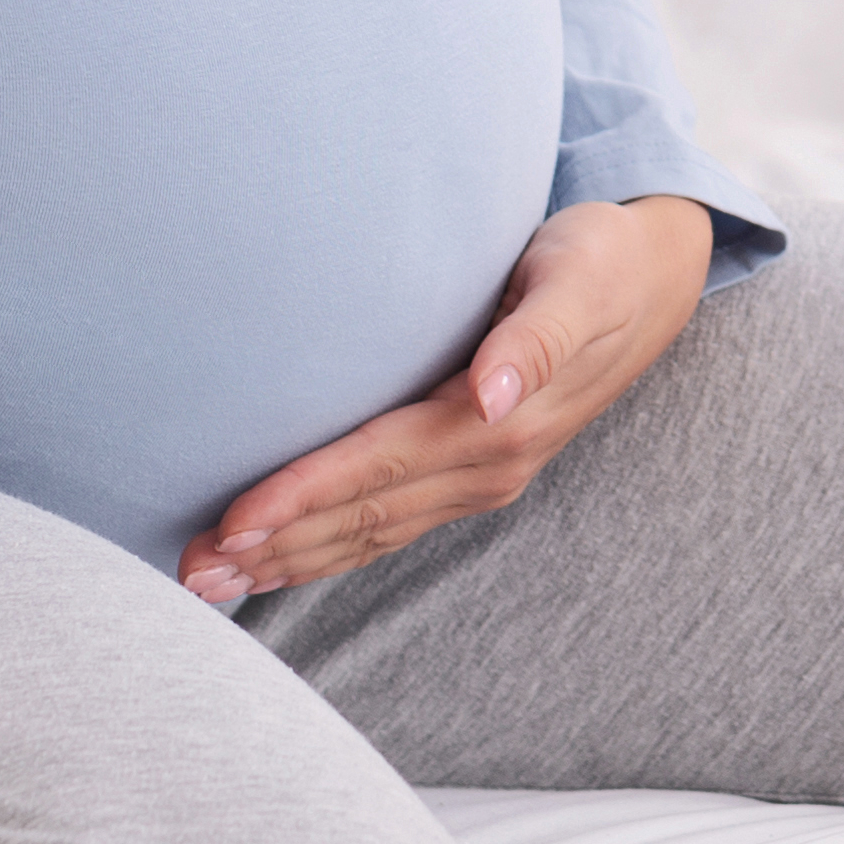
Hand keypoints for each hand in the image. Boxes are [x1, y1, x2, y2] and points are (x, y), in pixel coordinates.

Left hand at [180, 195, 715, 605]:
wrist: (654, 281)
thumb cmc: (601, 261)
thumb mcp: (577, 282)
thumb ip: (533, 340)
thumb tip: (493, 397)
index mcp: (498, 426)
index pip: (376, 469)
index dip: (301, 499)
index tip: (233, 521)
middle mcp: (485, 465)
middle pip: (361, 518)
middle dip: (274, 549)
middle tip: (189, 574)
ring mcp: (478, 478)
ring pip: (367, 534)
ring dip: (290, 560)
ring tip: (212, 582)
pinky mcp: (470, 471)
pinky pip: (387, 525)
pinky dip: (328, 547)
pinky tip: (280, 558)